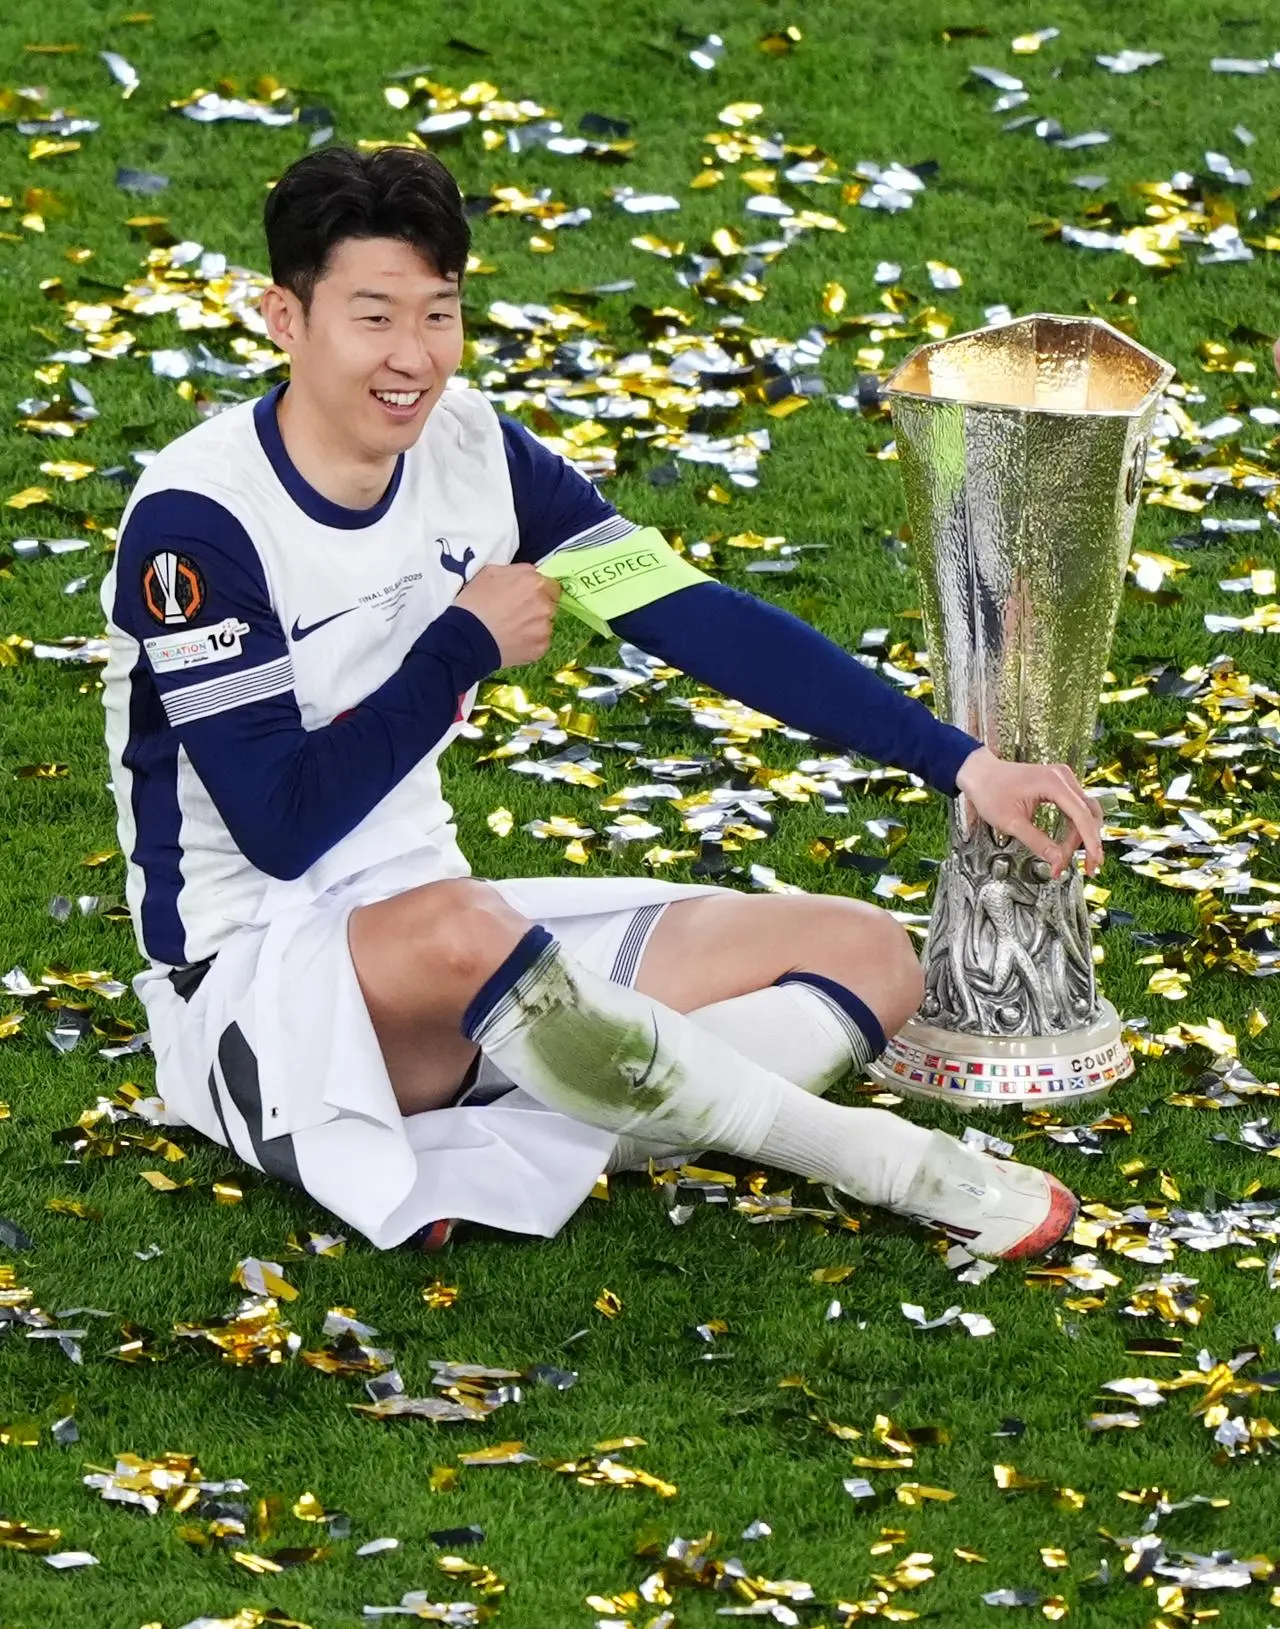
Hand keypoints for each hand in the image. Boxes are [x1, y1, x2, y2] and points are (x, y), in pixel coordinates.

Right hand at [453, 563, 561, 667]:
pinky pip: (540, 643)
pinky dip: (529, 642)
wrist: (466, 638)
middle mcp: (545, 605)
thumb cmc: (475, 602)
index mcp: (535, 583)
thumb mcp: (491, 572)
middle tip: (515, 613)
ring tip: (511, 629)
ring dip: (533, 625)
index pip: (551, 585)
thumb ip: (517, 571)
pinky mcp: (540, 649)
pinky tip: (512, 641)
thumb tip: (530, 574)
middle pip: (549, 604)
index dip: (537, 590)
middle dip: (536, 607)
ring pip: (545, 624)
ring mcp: (544, 629)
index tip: (525, 596)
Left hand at [954, 745, 1103, 877]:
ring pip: (1085, 811)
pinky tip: (1071, 845)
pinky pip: (1076, 807)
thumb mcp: (1010, 822)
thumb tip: (1057, 860)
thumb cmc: (989, 792)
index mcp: (1053, 782)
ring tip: (1076, 860)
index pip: (1082, 815)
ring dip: (1083, 836)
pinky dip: (1076, 827)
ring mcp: (1062, 779)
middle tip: (1087, 868)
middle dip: (1088, 842)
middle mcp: (1062, 777)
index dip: (1090, 842)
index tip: (1093, 862)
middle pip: (1088, 814)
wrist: (979, 773)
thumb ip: (1036, 841)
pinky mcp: (1059, 784)